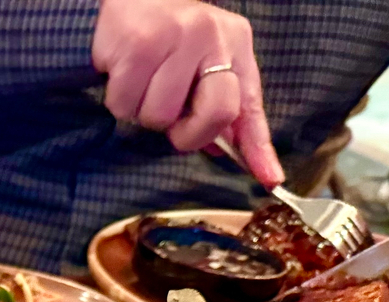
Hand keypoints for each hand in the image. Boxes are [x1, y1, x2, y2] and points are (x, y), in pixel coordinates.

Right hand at [92, 0, 282, 186]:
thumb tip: (218, 150)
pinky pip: (125, 104)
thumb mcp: (199, 61)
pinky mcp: (138, 45)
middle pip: (216, 114)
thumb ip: (212, 101)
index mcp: (234, 44)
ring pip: (160, 116)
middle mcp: (212, 37)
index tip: (270, 178)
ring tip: (140, 83)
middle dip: (188, 132)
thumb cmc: (162, 35)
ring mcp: (176, 38)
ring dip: (142, 112)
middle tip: (169, 119)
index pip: (250, 104)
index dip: (259, 147)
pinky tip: (121, 75)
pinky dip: (118, 100)